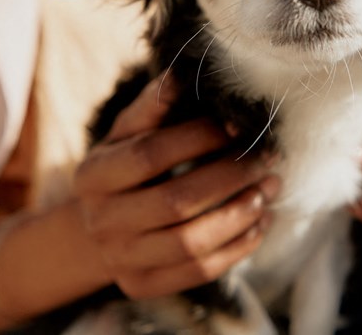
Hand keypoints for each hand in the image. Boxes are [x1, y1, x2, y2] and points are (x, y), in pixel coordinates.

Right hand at [71, 73, 279, 298]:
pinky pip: (199, 272)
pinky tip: (260, 222)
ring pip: (191, 242)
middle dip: (230, 176)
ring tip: (269, 188)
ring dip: (240, 214)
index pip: (151, 153)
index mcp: (93, 175)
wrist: (99, 226)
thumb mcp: (127, 132)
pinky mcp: (142, 287)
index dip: (199, 137)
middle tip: (267, 158)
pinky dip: (238, 247)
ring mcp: (120, 259)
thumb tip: (182, 74)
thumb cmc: (125, 167)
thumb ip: (153, 106)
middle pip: (175, 200)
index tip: (238, 125)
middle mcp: (100, 220)